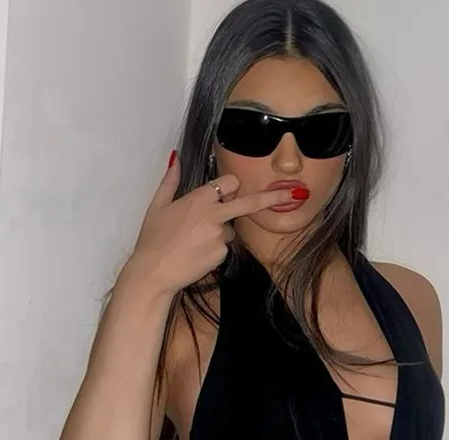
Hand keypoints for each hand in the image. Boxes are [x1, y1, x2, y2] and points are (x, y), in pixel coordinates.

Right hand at [125, 151, 293, 295]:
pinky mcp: (222, 254)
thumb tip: (175, 158)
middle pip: (249, 202)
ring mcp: (220, 235)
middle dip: (273, 198)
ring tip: (192, 242)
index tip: (228, 190)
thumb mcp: (157, 206)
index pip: (228, 183)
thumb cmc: (152, 239)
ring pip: (230, 230)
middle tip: (295, 193)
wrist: (154, 272)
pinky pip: (224, 248)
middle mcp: (214, 214)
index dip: (229, 187)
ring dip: (218, 233)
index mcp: (199, 198)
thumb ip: (170, 181)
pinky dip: (214, 250)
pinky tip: (196, 254)